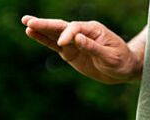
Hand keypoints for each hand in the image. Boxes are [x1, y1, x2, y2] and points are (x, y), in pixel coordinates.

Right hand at [21, 15, 142, 83]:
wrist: (123, 69)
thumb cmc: (120, 61)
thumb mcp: (110, 57)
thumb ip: (94, 48)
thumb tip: (77, 38)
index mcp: (93, 30)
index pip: (76, 28)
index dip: (68, 35)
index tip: (63, 43)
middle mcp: (81, 33)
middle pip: (61, 27)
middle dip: (45, 24)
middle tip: (29, 21)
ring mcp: (74, 42)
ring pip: (54, 34)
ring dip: (40, 29)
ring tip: (26, 23)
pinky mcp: (70, 52)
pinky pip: (54, 45)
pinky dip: (43, 40)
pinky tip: (31, 33)